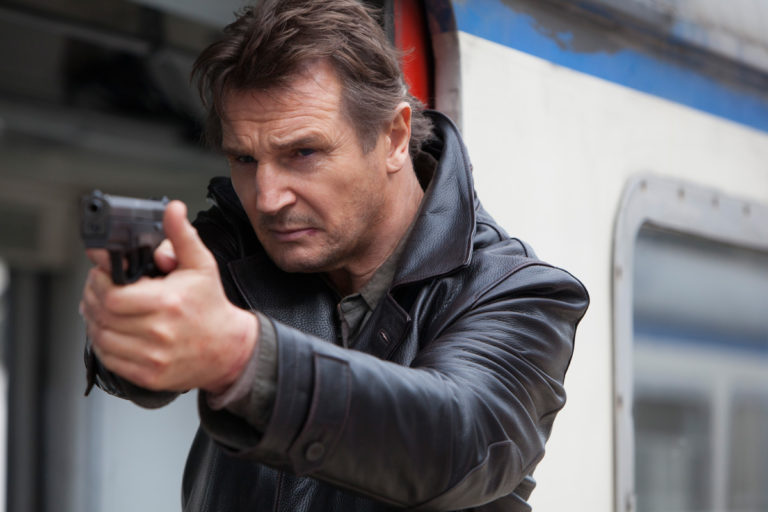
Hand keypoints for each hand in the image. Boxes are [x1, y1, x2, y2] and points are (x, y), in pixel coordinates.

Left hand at [81, 200, 257, 392]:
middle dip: (92, 297)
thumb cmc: (211, 306)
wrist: (229, 349)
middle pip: (102, 315)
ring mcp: (153, 357)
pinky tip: (110, 329)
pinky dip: (103, 342)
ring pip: (101, 337)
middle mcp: (160, 332)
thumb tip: (173, 209)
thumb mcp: (200, 265)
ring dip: (93, 320)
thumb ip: (182, 235)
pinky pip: (110, 358)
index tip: (103, 274)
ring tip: (102, 308)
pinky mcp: (149, 375)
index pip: (113, 296)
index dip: (99, 282)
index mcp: (170, 302)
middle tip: (98, 288)